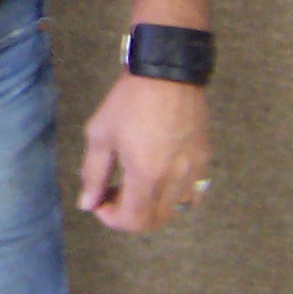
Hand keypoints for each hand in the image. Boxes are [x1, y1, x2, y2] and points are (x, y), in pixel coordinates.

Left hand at [76, 73, 210, 231]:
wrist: (167, 72)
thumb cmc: (130, 100)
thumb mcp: (100, 134)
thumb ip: (93, 173)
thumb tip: (88, 203)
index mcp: (147, 174)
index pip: (133, 221)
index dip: (111, 219)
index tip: (99, 202)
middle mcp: (175, 178)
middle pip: (155, 221)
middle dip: (130, 215)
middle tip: (113, 193)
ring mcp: (194, 170)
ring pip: (175, 209)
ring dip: (152, 206)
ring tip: (135, 182)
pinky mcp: (204, 159)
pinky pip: (191, 192)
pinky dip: (173, 194)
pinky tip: (158, 173)